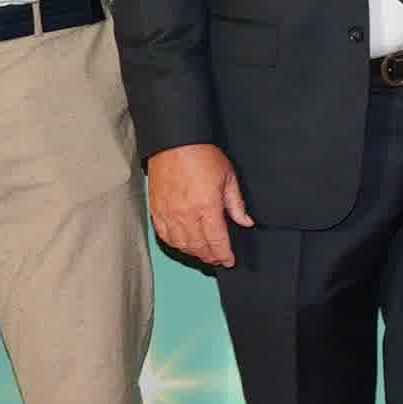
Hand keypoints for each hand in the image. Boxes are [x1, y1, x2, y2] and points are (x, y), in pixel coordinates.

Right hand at [144, 143, 248, 268]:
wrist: (174, 142)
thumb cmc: (201, 155)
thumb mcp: (228, 177)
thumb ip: (237, 204)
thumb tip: (246, 221)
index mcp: (206, 206)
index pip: (217, 241)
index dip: (224, 255)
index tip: (229, 261)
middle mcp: (186, 214)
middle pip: (199, 247)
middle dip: (211, 256)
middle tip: (219, 259)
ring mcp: (169, 214)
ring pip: (181, 245)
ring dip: (194, 252)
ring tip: (204, 253)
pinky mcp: (156, 210)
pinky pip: (165, 236)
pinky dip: (175, 244)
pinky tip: (184, 244)